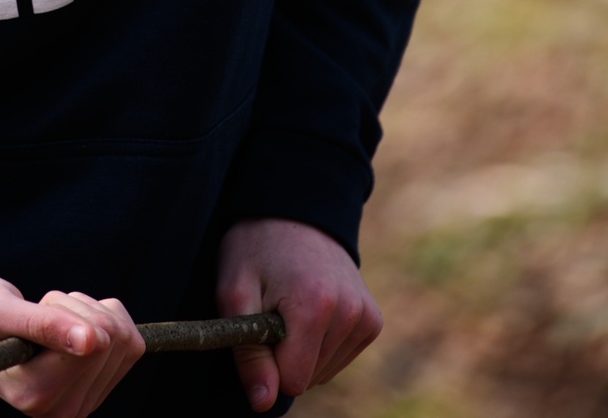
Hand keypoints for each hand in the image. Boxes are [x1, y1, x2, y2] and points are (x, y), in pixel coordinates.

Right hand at [0, 272, 144, 416]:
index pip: (94, 342)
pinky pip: (130, 342)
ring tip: (50, 320)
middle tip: (42, 313)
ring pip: (124, 339)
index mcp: (35, 397)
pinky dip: (104, 317)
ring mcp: (82, 403)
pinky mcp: (96, 390)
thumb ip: (42, 325)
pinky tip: (71, 326)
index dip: (67, 309)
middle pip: (113, 339)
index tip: (38, 308)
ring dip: (89, 311)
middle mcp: (62, 411)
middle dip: (78, 308)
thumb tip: (92, 341)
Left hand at [217, 217, 381, 410]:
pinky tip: (311, 311)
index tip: (261, 328)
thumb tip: (263, 403)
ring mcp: (366, 315)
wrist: (293, 209)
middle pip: (309, 378)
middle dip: (286, 356)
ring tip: (292, 306)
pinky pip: (341, 358)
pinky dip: (322, 345)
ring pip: (324, 372)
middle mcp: (349, 310)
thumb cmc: (255, 248)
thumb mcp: (234, 292)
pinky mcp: (373, 319)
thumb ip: (249, 353)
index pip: (292, 381)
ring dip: (304, 350)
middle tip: (274, 311)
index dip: (268, 362)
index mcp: (314, 304)